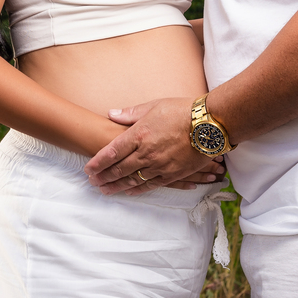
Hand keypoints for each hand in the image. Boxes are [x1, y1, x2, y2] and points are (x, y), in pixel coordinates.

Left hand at [84, 97, 220, 195]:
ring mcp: (159, 165)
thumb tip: (111, 114)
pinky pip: (151, 185)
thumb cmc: (181, 111)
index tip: (88, 169)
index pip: (111, 152)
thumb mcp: (153, 106)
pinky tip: (129, 191)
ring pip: (133, 180)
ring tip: (105, 190)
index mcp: (139, 134)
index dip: (98, 162)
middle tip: (92, 182)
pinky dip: (138, 189)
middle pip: (119, 169)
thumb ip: (130, 114)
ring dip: (117, 186)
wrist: (209, 124)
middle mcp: (146, 153)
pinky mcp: (172, 174)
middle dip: (104, 177)